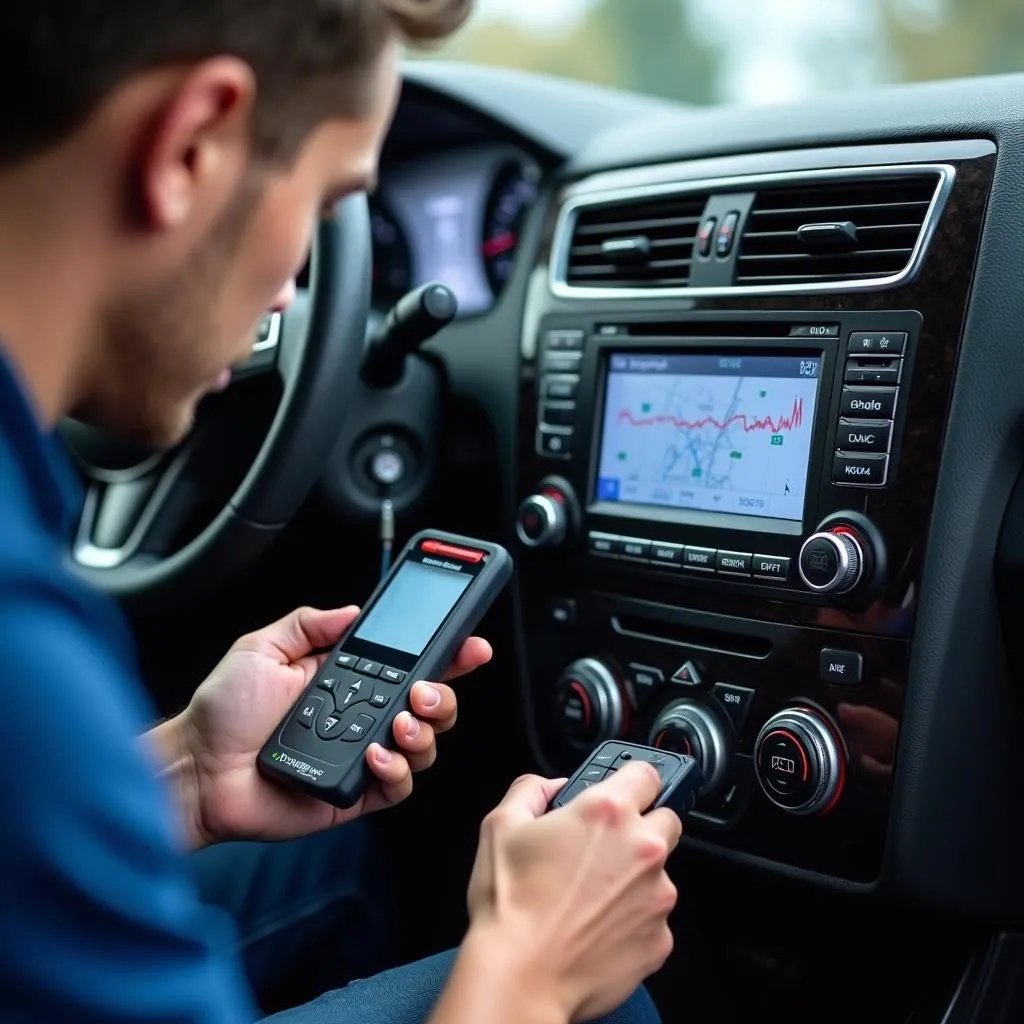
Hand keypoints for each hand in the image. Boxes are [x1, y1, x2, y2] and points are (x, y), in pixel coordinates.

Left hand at [155, 605, 491, 846]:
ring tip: (398, 723)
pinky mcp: (357, 793)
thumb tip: (353, 609)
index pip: (410, 664)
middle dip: (444, 695)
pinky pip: (400, 785)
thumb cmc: (222, 714)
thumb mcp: (262, 648)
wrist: (198, 771)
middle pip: (431, 705)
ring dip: (425, 731)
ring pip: (425, 745)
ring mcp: (363, 756)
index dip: (446, 655)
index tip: (470, 644)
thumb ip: (309, 623)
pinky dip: (399, 769)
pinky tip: (376, 755)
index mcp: (347, 680)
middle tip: (424, 690)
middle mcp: (363, 718)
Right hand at [458, 767, 679, 1021]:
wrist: (520, 977)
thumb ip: (531, 789)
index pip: (647, 774)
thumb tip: (551, 787)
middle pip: (666, 820)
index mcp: (607, 813)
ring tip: (591, 896)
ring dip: (635, 876)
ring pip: (660, 872)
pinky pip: (654, 918)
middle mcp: (642, 849)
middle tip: (604, 847)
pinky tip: (597, 926)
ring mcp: (656, 897)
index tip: (622, 792)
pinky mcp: (659, 939)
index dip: (632, 781)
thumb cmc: (509, 904)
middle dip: (641, 827)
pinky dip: (633, 919)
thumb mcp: (500, 825)